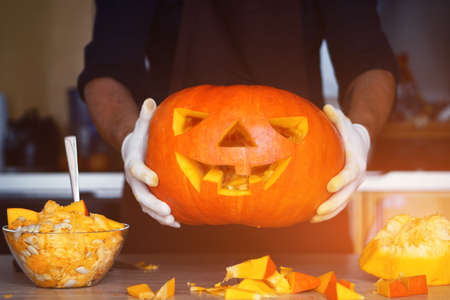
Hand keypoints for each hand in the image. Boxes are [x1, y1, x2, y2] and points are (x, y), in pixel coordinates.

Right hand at [121, 98, 179, 227]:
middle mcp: (134, 179)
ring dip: (159, 216)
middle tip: (167, 210)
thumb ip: (145, 116)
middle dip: (152, 204)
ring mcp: (140, 190)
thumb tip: (150, 101)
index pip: (136, 170)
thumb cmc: (142, 137)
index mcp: (133, 161)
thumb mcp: (142, 125)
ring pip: (146, 207)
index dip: (144, 175)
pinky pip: (153, 210)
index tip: (155, 179)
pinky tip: (178, 223)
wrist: (132, 150)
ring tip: (174, 221)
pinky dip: (163, 217)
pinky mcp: (147, 196)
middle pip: (140, 195)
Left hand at [311, 104, 370, 222]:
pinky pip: (339, 204)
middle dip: (334, 204)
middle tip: (318, 210)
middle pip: (347, 194)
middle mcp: (357, 177)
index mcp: (356, 162)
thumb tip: (326, 106)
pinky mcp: (347, 191)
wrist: (361, 143)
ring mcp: (353, 186)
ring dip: (329, 213)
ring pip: (343, 203)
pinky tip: (311, 217)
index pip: (350, 174)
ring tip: (312, 218)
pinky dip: (328, 212)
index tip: (329, 186)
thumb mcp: (344, 122)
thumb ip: (337, 116)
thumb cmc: (348, 132)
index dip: (341, 181)